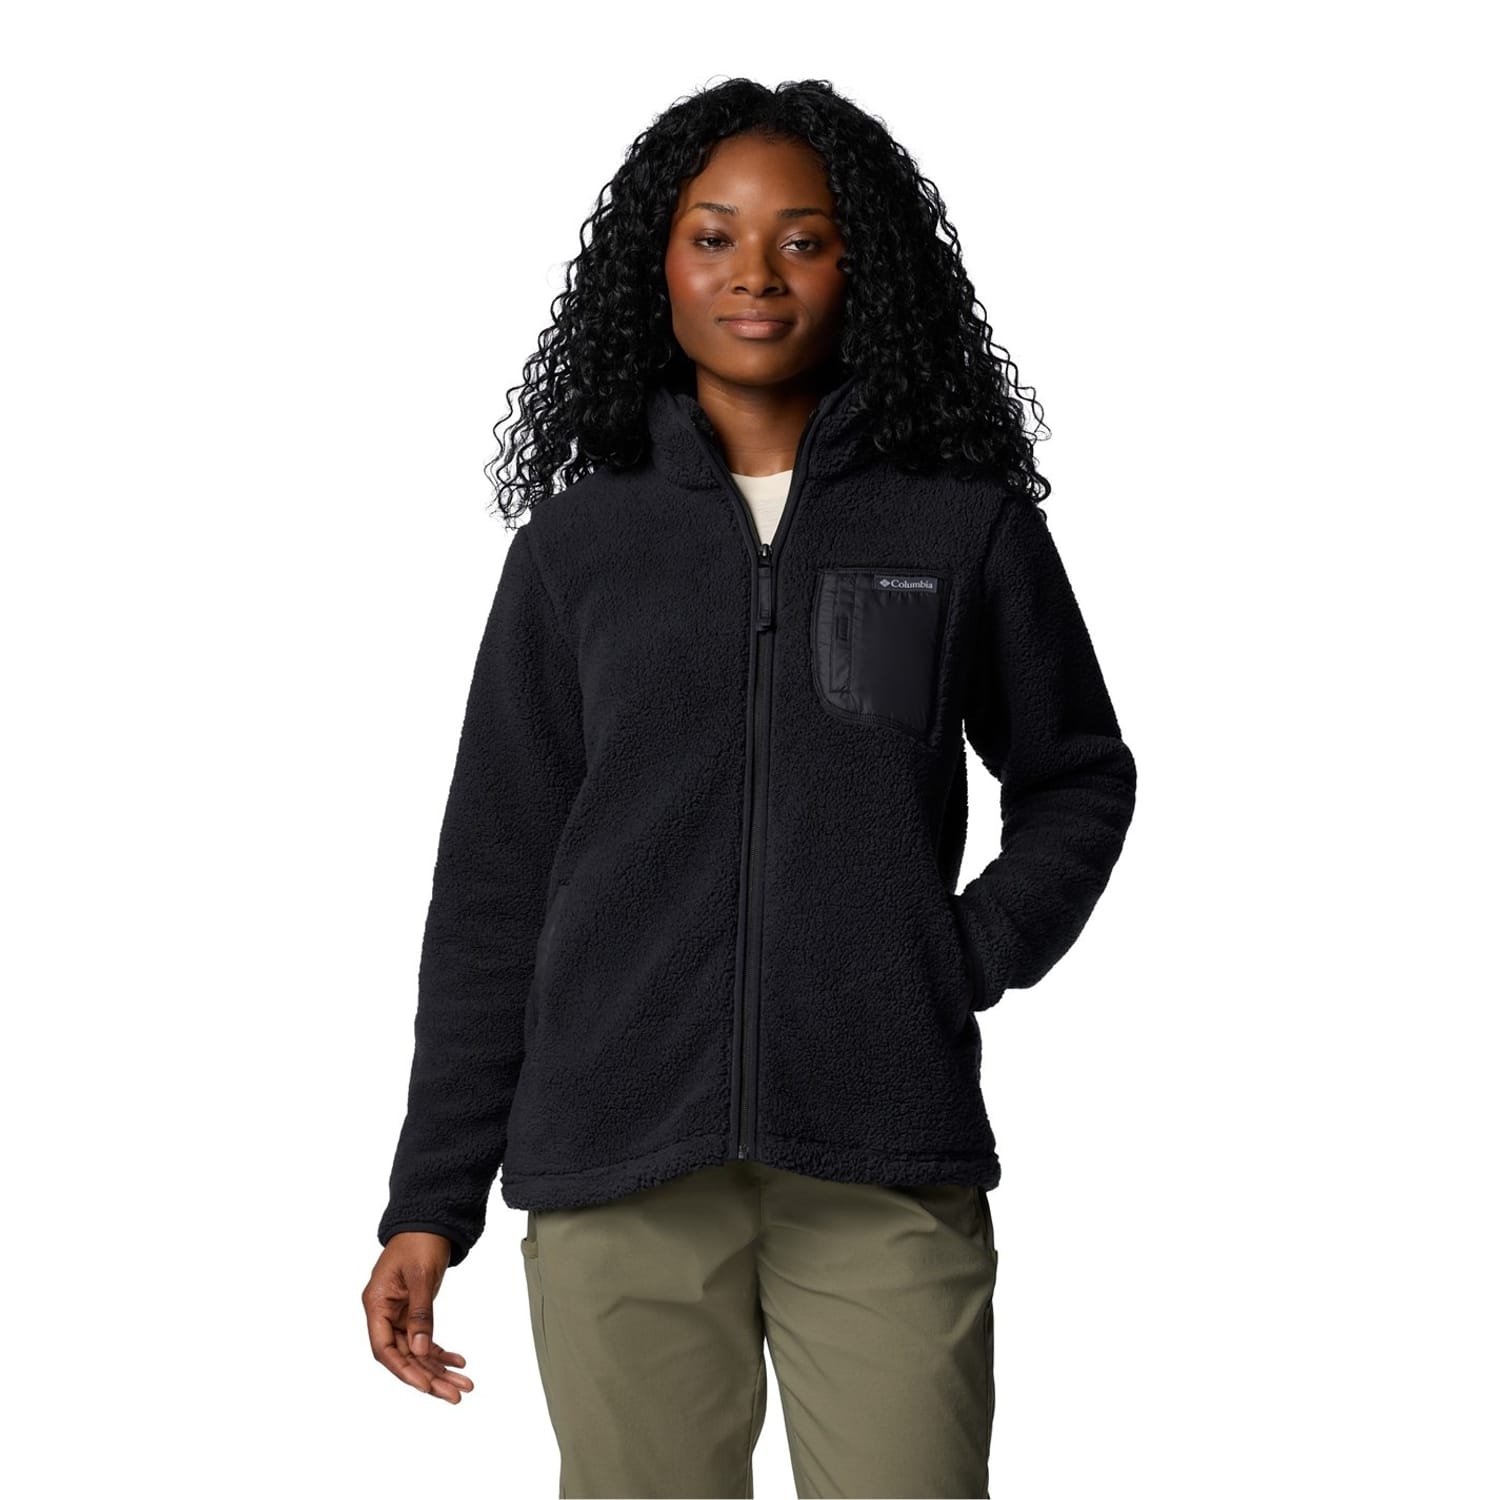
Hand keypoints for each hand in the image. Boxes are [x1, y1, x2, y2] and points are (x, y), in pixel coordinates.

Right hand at [363, 1232, 473, 1402]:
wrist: (428, 1220)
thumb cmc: (420, 1240)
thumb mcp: (421, 1275)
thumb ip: (420, 1313)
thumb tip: (420, 1350)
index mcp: (376, 1304)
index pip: (384, 1349)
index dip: (404, 1371)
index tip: (426, 1387)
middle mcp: (384, 1313)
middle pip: (402, 1355)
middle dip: (428, 1377)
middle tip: (456, 1394)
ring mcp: (398, 1314)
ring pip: (416, 1351)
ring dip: (438, 1369)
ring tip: (465, 1384)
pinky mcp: (413, 1311)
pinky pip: (424, 1339)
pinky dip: (441, 1351)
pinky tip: (459, 1361)